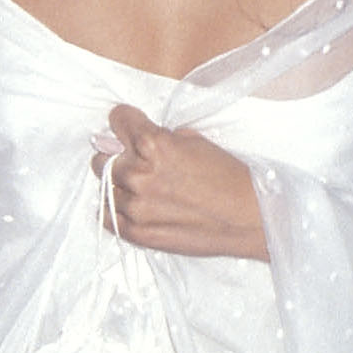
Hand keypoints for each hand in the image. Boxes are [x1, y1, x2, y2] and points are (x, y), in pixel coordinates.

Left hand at [103, 106, 268, 260]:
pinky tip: (127, 205)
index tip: (125, 125)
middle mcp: (138, 173)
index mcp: (153, 144)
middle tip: (134, 161)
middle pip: (103, 158)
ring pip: (105, 187)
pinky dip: (114, 209)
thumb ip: (162, 138)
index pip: (118, 120)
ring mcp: (135, 205)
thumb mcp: (197, 141)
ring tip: (141, 187)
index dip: (123, 121)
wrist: (248, 217)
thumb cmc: (229, 178)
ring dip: (118, 184)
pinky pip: (107, 217)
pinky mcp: (137, 232)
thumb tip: (140, 139)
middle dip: (117, 156)